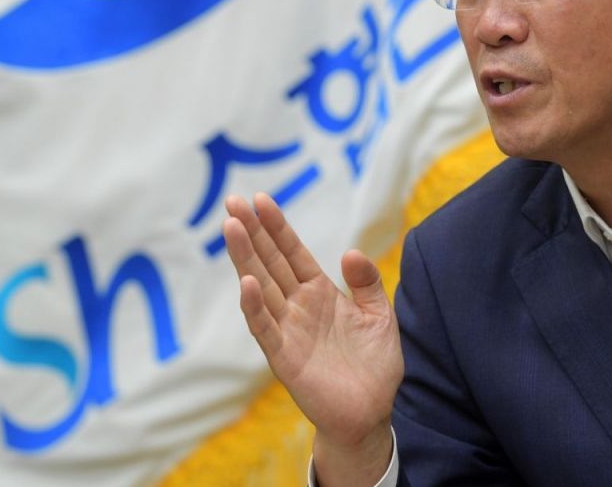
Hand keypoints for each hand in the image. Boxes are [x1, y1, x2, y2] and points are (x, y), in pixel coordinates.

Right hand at [224, 193, 401, 482]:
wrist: (371, 412)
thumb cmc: (374, 364)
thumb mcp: (379, 315)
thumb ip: (368, 283)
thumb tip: (350, 252)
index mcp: (319, 293)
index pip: (292, 252)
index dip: (276, 227)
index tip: (260, 199)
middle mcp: (298, 307)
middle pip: (270, 262)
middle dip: (252, 232)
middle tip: (232, 201)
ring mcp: (288, 330)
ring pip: (261, 287)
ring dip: (245, 258)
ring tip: (231, 228)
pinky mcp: (285, 357)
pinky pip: (266, 328)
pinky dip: (254, 306)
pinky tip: (246, 282)